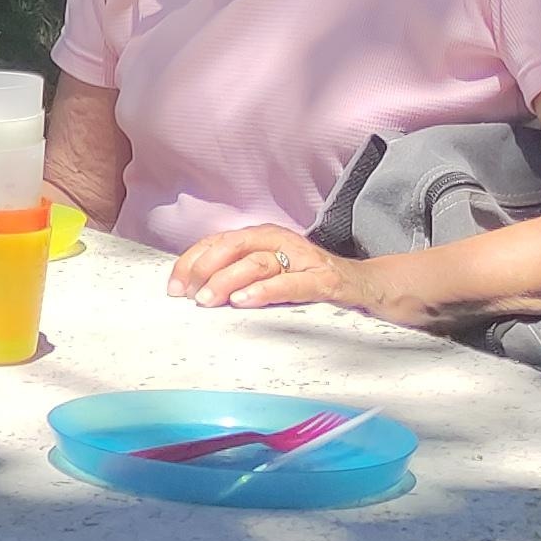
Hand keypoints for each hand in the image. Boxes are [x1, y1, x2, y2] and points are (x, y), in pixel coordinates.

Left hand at [167, 220, 392, 316]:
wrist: (367, 286)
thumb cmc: (310, 280)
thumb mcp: (269, 273)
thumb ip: (237, 276)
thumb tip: (195, 291)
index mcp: (262, 238)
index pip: (217, 243)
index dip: (191, 263)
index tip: (173, 287)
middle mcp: (280, 241)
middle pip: (232, 247)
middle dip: (204, 269)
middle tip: (187, 294)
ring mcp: (303, 258)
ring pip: (256, 263)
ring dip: (227, 282)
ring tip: (208, 300)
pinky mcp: (324, 279)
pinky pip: (290, 283)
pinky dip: (264, 291)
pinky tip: (244, 301)